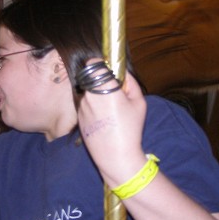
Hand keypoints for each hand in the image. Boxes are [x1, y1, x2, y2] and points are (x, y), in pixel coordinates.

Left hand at [77, 63, 147, 187]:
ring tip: (110, 110)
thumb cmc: (130, 129)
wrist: (115, 156)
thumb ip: (131, 82)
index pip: (93, 63)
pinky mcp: (78, 117)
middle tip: (113, 92)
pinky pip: (85, 105)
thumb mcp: (139, 102)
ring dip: (96, 94)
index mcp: (104, 87)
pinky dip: (92, 107)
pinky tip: (104, 119)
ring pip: (87, 92)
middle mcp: (89, 94)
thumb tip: (122, 72)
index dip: (100, 64)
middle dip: (100, 81)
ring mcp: (82, 106)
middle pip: (90, 77)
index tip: (108, 71)